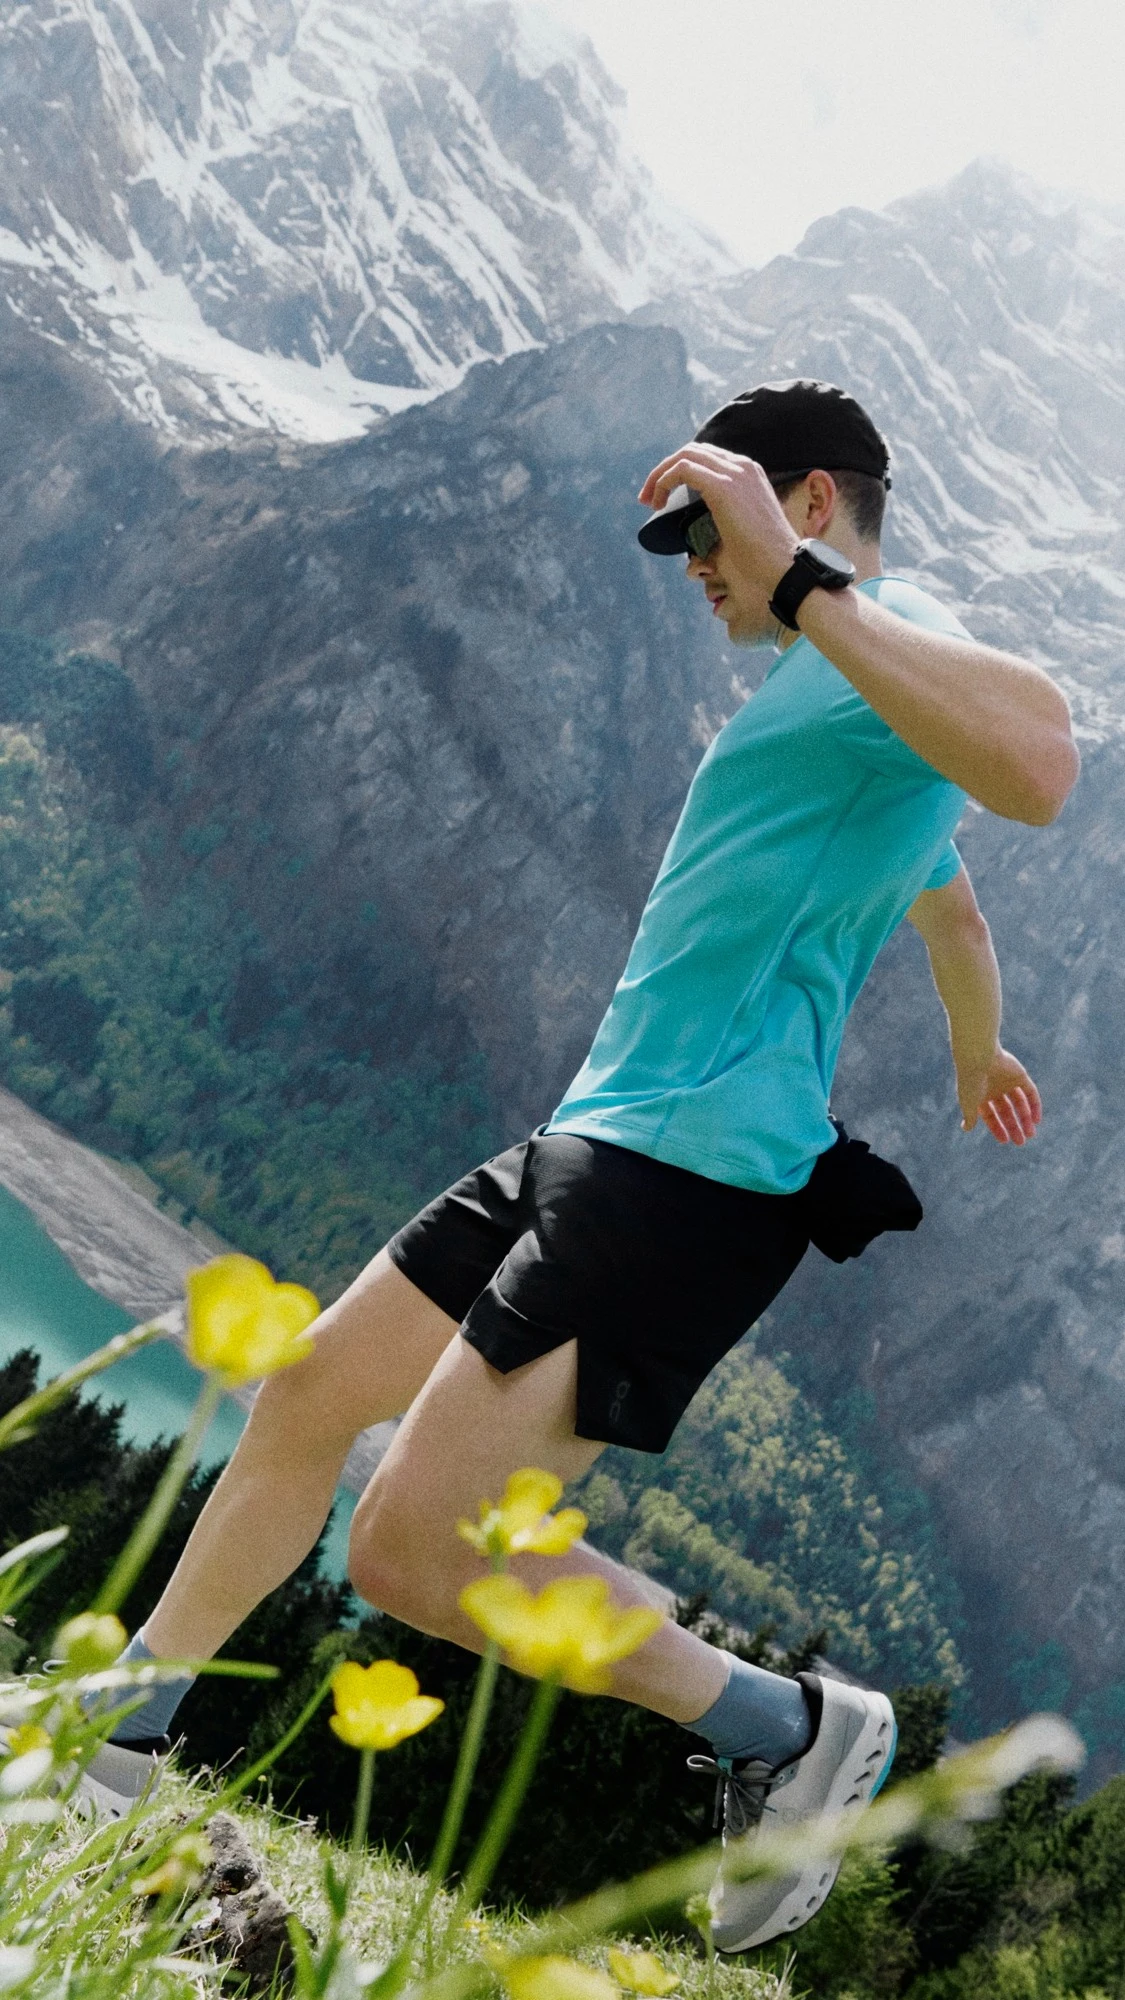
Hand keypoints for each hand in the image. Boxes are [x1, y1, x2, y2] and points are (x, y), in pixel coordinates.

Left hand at [638, 442, 799, 593]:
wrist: (782, 565)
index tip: (663, 496)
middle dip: (665, 470)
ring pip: (685, 456)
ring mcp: (734, 473)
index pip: (707, 457)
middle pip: (693, 451)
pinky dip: (664, 482)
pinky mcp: (723, 486)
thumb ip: (725, 514)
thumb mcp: (743, 526)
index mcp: (750, 472)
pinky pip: (683, 470)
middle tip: (648, 498)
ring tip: (648, 501)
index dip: (680, 471)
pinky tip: (657, 503)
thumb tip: (700, 525)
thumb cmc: (763, 557)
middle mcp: (743, 466)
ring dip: (660, 475)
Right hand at [955, 1046, 1041, 1143]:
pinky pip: (1030, 1093)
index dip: (998, 1128)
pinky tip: (1036, 1120)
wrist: (979, 1057)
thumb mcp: (968, 1102)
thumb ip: (969, 1116)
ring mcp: (1008, 1081)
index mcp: (980, 1094)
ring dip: (1026, 1119)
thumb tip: (966, 1128)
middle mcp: (994, 1088)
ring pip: (1020, 1104)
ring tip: (1031, 1134)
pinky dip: (1034, 1106)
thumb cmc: (970, 1080)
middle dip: (1014, 1127)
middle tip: (1021, 1142)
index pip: (991, 1115)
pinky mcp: (1020, 1075)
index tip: (1005, 1141)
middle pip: (1007, 1111)